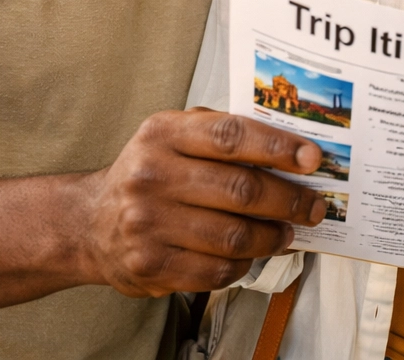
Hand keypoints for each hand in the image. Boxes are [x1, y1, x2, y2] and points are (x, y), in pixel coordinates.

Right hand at [76, 108, 327, 296]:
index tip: (313, 158)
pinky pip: (216, 271)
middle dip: (290, 200)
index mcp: (162, 134)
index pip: (231, 136)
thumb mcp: (174, 135)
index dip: (278, 148)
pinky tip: (251, 254)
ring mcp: (147, 223)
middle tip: (314, 206)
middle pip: (241, 190)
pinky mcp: (149, 264)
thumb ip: (222, 131)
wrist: (89, 222)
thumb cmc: (149, 173)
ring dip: (273, 237)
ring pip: (234, 236)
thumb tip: (290, 144)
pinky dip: (244, 264)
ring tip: (287, 232)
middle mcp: (151, 176)